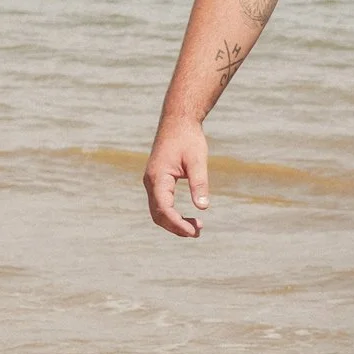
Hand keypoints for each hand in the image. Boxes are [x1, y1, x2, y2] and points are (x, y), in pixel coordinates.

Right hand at [144, 117, 210, 237]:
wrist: (178, 121)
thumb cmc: (188, 139)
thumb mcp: (197, 160)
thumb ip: (199, 183)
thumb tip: (203, 207)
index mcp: (158, 177)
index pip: (164, 209)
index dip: (178, 223)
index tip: (194, 231)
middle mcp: (150, 182)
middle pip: (158, 214)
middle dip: (176, 226)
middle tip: (198, 232)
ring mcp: (151, 181)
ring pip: (157, 210)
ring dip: (174, 222)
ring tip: (196, 227)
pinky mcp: (157, 180)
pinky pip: (160, 203)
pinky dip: (171, 214)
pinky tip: (187, 217)